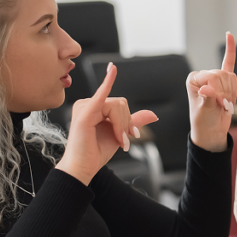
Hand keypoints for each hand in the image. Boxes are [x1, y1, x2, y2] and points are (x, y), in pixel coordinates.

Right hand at [57, 62, 158, 184]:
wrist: (83, 168)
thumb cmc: (96, 152)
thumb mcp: (120, 133)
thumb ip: (134, 121)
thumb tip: (153, 114)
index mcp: (94, 106)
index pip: (119, 104)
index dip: (127, 120)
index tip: (131, 136)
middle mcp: (88, 103)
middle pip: (120, 103)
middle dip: (126, 123)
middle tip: (123, 141)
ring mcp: (84, 107)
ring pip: (116, 105)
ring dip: (121, 126)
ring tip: (119, 141)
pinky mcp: (84, 114)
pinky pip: (101, 95)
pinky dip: (108, 81)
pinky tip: (112, 69)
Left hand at [187, 31, 236, 151]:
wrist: (211, 131)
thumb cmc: (204, 122)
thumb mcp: (203, 112)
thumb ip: (207, 99)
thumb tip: (207, 90)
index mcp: (193, 78)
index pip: (212, 76)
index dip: (218, 91)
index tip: (216, 105)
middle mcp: (203, 75)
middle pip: (222, 76)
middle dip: (225, 93)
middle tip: (221, 106)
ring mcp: (214, 77)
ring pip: (231, 78)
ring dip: (231, 93)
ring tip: (224, 104)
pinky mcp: (224, 81)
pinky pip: (229, 61)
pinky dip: (230, 48)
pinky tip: (229, 34)